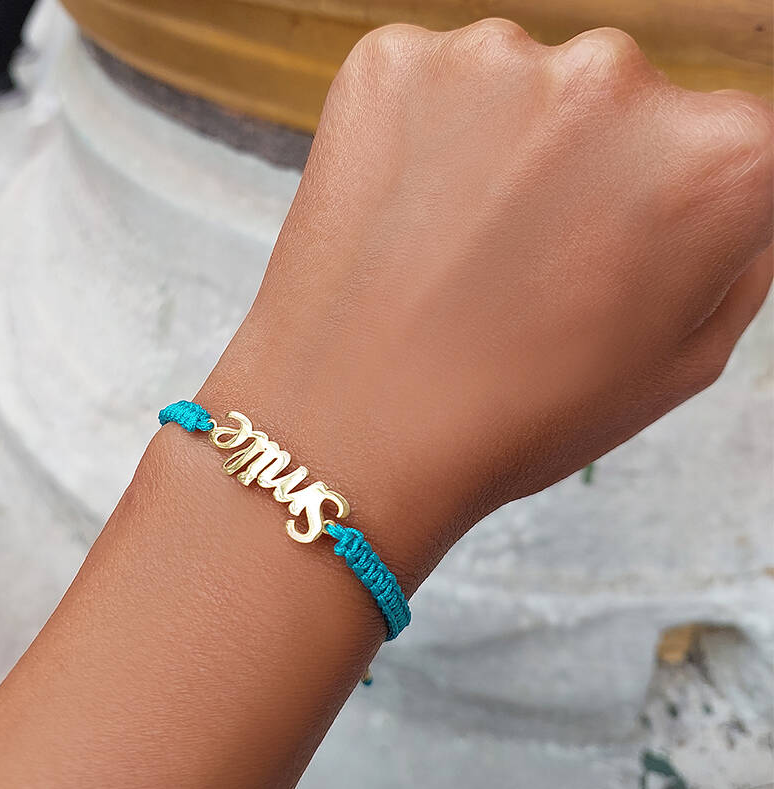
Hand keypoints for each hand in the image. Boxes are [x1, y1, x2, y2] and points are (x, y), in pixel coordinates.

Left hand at [199, 20, 772, 587]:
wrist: (353, 431)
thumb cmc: (515, 416)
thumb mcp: (678, 364)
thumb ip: (734, 257)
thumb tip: (725, 195)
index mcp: (715, 158)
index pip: (725, 143)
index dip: (668, 204)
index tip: (620, 246)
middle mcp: (615, 78)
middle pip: (622, 104)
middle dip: (590, 169)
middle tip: (529, 259)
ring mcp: (492, 58)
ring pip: (522, 89)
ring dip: (503, 149)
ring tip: (458, 248)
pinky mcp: (390, 62)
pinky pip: (432, 88)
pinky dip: (425, 140)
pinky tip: (408, 219)